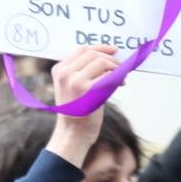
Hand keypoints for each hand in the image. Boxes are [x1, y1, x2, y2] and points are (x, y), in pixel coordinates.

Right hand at [46, 45, 119, 167]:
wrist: (74, 133)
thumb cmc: (77, 111)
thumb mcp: (71, 87)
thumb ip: (81, 71)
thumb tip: (106, 55)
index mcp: (58, 70)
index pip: (82, 49)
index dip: (100, 48)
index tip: (113, 51)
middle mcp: (65, 73)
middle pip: (93, 54)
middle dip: (110, 58)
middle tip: (121, 67)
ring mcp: (75, 81)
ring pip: (102, 62)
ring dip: (116, 67)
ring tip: (122, 77)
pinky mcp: (88, 90)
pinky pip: (108, 75)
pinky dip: (118, 77)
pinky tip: (121, 83)